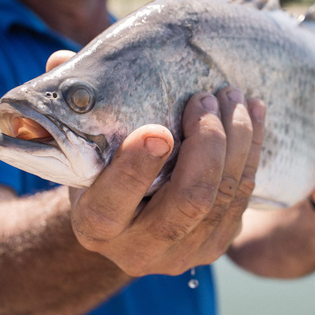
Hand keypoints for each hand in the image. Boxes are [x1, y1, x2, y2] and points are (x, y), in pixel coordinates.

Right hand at [46, 51, 265, 276]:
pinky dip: (252, 152)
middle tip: (206, 98)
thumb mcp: (79, 147)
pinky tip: (253, 116)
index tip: (158, 129)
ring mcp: (185, 252)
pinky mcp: (218, 244)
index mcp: (94, 227)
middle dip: (207, 144)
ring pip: (224, 197)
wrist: (125, 224)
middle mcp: (139, 250)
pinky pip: (244, 197)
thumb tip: (61, 61)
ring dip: (237, 141)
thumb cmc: (99, 171)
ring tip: (233, 96)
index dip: (135, 169)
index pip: (112, 205)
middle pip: (188, 202)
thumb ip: (73, 107)